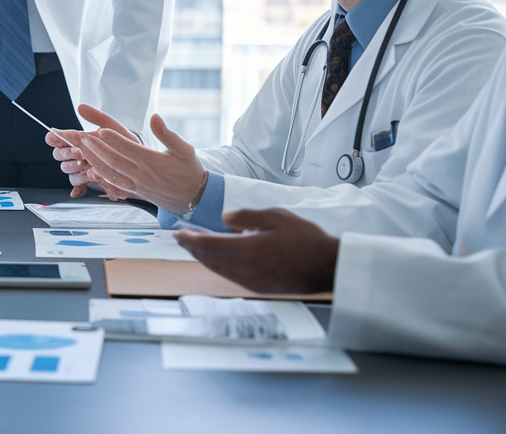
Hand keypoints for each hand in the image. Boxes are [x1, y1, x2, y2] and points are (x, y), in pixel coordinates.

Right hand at [47, 104, 134, 197]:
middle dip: (66, 153)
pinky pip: (78, 187)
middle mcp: (80, 155)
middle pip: (59, 156)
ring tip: (85, 166)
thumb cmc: (128, 146)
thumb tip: (80, 107)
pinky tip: (82, 188)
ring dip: (73, 168)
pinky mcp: (91, 183)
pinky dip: (78, 189)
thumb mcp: (115, 128)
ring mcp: (85, 170)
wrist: (143, 165)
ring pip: (68, 171)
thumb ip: (98, 117)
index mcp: (82, 141)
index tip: (56, 137)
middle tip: (79, 152)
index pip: (59, 140)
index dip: (55, 139)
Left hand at [74, 113, 207, 211]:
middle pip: (114, 161)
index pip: (129, 149)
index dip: (114, 140)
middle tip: (82, 137)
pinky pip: (115, 185)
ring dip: (95, 161)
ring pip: (111, 174)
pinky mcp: (135, 192)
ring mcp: (137, 185)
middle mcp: (142, 175)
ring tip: (82, 150)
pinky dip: (101, 177)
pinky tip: (92, 169)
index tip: (100, 129)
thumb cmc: (190, 170)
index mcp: (153, 161)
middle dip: (97, 149)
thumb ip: (168, 134)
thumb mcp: (184, 149)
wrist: (195, 199)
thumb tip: (155, 117)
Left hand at [173, 208, 338, 294]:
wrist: (328, 266)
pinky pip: (230, 276)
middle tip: (181, 238)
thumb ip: (246, 217)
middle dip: (192, 249)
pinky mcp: (258, 288)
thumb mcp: (276, 216)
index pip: (209, 246)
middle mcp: (246, 271)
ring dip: (203, 258)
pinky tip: (217, 257)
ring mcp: (252, 282)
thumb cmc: (306, 239)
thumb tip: (224, 220)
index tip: (178, 233)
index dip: (190, 239)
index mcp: (248, 251)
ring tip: (195, 246)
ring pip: (218, 270)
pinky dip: (218, 265)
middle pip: (209, 260)